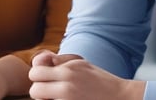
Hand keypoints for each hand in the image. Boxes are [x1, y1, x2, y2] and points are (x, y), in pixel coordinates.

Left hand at [27, 51, 144, 99]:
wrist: (121, 97)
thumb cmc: (100, 80)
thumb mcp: (80, 63)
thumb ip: (59, 61)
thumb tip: (42, 59)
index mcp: (67, 72)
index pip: (34, 73)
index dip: (38, 76)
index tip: (46, 78)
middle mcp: (67, 87)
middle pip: (35, 91)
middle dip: (39, 90)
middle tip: (50, 91)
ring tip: (57, 97)